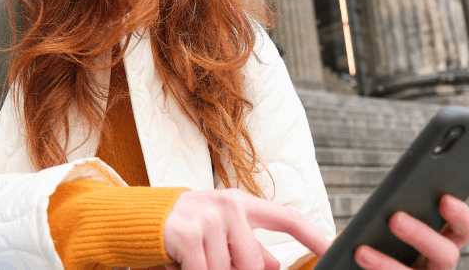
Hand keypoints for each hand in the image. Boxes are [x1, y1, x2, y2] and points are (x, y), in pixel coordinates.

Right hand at [163, 188, 331, 269]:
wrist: (133, 219)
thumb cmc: (179, 228)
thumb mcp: (217, 233)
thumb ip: (247, 246)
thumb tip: (275, 265)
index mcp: (241, 204)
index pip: (287, 218)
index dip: (314, 235)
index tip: (335, 248)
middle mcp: (229, 205)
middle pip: (253, 264)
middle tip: (207, 261)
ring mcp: (209, 216)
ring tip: (189, 259)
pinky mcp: (189, 233)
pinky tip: (180, 263)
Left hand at [354, 195, 468, 269]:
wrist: (358, 265)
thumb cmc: (374, 242)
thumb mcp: (378, 225)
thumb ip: (381, 211)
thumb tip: (366, 203)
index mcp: (441, 242)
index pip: (464, 229)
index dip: (460, 215)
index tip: (444, 198)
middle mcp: (438, 266)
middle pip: (446, 254)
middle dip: (420, 235)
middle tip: (395, 218)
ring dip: (386, 264)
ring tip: (361, 252)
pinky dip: (376, 268)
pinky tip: (358, 258)